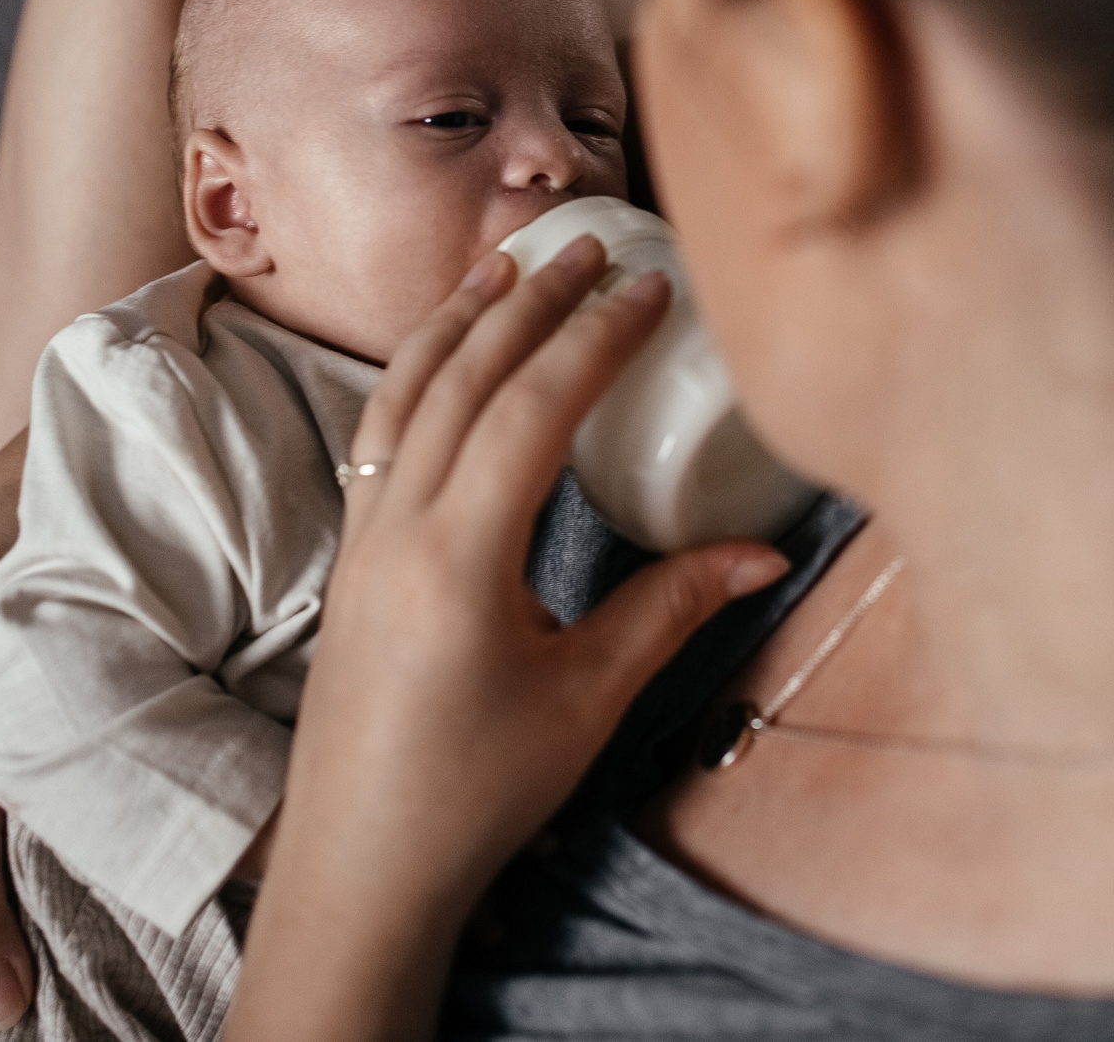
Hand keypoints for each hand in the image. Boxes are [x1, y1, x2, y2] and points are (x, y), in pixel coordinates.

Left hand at [227, 236, 787, 1041]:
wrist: (360, 867)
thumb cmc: (474, 794)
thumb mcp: (588, 700)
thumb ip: (669, 610)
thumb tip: (764, 552)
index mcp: (459, 556)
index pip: (531, 410)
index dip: (594, 339)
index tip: (648, 288)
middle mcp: (398, 529)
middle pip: (462, 380)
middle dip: (528, 304)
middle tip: (586, 246)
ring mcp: (361, 541)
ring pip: (402, 397)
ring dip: (455, 323)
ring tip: (501, 267)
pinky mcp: (349, 561)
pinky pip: (377, 436)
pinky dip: (413, 376)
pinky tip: (442, 360)